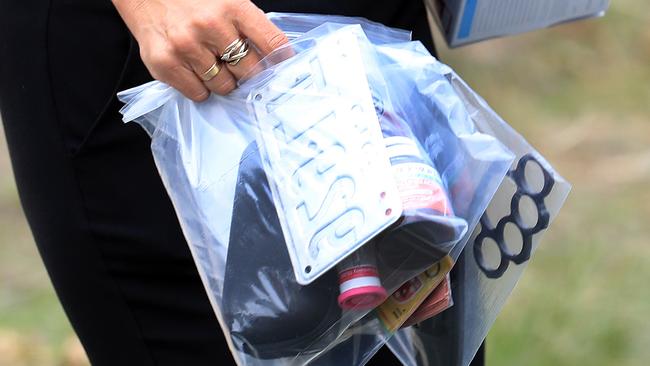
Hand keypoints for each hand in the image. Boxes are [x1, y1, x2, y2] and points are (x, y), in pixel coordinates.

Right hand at [112, 0, 287, 100]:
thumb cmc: (189, 0)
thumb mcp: (226, 1)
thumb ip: (247, 26)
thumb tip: (273, 59)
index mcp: (233, 6)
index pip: (272, 43)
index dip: (281, 61)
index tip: (282, 69)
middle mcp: (210, 25)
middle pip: (249, 71)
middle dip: (247, 73)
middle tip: (237, 66)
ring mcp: (186, 46)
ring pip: (224, 86)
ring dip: (221, 80)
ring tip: (210, 63)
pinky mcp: (165, 63)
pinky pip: (198, 93)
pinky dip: (200, 88)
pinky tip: (193, 69)